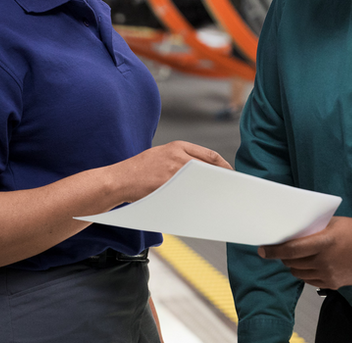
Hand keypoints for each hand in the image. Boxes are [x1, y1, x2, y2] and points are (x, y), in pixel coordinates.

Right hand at [114, 141, 230, 201]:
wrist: (120, 179)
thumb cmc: (141, 169)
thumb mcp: (163, 154)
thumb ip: (183, 159)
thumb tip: (206, 171)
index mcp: (178, 146)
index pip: (211, 156)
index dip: (225, 167)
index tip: (232, 175)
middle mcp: (177, 157)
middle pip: (209, 169)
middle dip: (221, 180)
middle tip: (229, 189)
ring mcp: (173, 172)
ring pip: (201, 182)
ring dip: (211, 190)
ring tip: (218, 198)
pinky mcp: (167, 187)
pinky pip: (188, 194)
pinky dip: (197, 199)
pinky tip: (201, 204)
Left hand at [257, 216, 351, 289]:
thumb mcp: (335, 223)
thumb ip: (315, 228)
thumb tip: (295, 230)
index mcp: (324, 242)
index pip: (291, 249)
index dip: (274, 250)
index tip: (263, 250)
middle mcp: (324, 260)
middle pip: (292, 262)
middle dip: (282, 256)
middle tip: (280, 250)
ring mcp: (328, 274)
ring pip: (298, 272)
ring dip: (292, 264)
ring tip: (295, 257)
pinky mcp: (332, 283)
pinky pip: (309, 280)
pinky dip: (304, 273)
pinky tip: (308, 265)